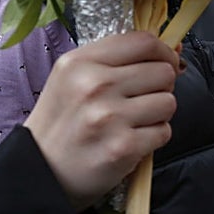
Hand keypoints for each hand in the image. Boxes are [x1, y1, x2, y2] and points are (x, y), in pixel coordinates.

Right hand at [23, 31, 180, 208]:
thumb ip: (117, 61)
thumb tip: (173, 52)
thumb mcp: (73, 78)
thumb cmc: (62, 123)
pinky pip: (164, 131)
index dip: (163, 53)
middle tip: (139, 101)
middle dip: (160, 87)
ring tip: (131, 122)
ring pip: (168, 102)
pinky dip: (153, 138)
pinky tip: (129, 141)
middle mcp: (94, 85)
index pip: (144, 42)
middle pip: (163, 72)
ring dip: (157, 114)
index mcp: (80, 62)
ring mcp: (109, 116)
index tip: (165, 64)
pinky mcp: (124, 146)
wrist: (39, 171)